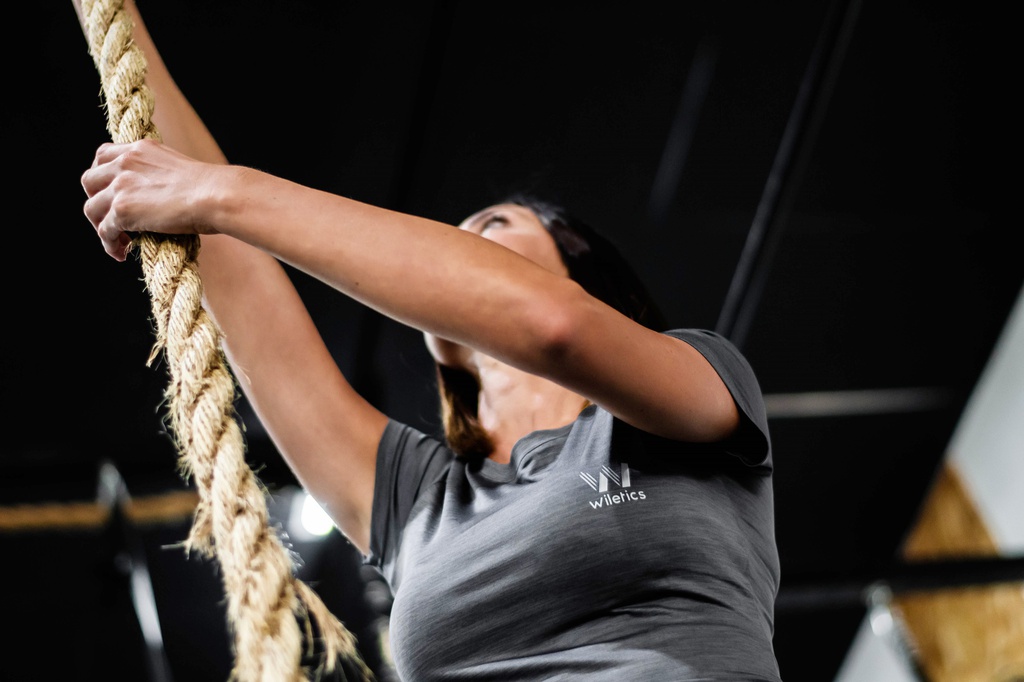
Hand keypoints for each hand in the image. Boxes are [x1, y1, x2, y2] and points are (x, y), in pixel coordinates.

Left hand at [81, 139, 218, 260]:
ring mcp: (121, 186)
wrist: (217, 195)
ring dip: (101, 226)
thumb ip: (161, 175)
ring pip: (92, 208)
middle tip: (111, 218)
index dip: (102, 176)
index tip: (111, 192)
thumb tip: (162, 196)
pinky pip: (104, 231)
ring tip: (118, 240)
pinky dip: (109, 244)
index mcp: (140, 149)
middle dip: (96, 200)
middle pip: (89, 180)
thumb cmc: (213, 189)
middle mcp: (125, 162)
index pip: (104, 156)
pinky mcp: (122, 209)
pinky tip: (121, 253)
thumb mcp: (180, 169)